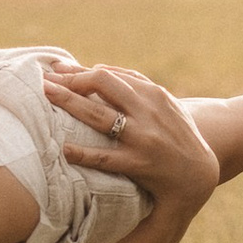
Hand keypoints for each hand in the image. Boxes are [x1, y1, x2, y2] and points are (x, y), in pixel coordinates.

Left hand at [40, 63, 218, 213]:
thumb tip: (95, 68)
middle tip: (42, 82)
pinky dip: (83, 153)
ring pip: (99, 116)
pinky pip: (105, 157)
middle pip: (102, 84)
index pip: (109, 74)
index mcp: (153, 93)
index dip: (78, 72)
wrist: (199, 174)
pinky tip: (64, 149)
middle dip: (69, 81)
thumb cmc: (176, 136)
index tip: (55, 71)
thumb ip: (134, 87)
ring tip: (43, 97)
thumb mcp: (163, 105)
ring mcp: (143, 136)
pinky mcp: (140, 163)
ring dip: (68, 103)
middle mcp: (148, 110)